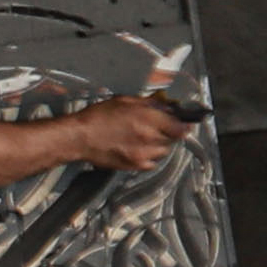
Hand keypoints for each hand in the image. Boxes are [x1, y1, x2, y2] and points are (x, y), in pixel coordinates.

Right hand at [49, 95, 191, 172]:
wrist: (81, 138)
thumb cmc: (99, 116)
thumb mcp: (125, 101)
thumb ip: (149, 104)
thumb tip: (166, 106)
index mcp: (149, 117)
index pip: (180, 126)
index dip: (184, 125)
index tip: (185, 124)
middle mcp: (150, 137)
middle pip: (173, 139)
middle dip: (169, 133)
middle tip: (158, 128)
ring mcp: (144, 153)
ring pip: (164, 151)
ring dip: (160, 145)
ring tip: (146, 139)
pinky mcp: (136, 165)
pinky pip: (153, 162)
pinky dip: (150, 156)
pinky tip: (139, 149)